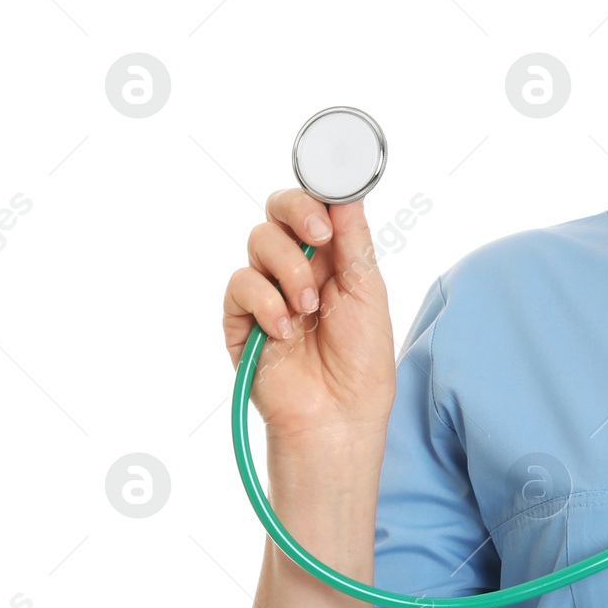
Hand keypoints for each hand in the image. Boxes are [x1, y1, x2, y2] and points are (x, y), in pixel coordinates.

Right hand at [222, 188, 395, 443]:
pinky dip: (266, 302)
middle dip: (298, 214)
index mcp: (331, 257)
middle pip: (277, 211)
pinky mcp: (240, 318)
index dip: (317, 195)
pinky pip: (241, 284)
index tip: (331, 202)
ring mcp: (266, 290)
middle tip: (321, 238)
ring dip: (290, 270)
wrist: (339, 414)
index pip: (313, 207)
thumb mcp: (367, 292)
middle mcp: (296, 267)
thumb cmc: (362, 360)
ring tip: (309, 308)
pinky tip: (286, 330)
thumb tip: (347, 193)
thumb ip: (354, 242)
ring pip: (258, 241)